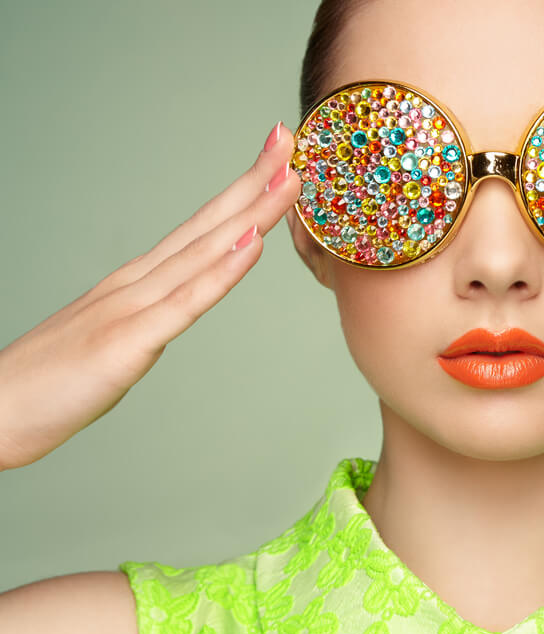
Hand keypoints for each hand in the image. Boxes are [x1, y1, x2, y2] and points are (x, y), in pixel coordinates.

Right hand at [0, 123, 300, 470]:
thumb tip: (177, 310)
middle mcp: (136, 283)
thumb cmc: (53, 383)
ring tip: (288, 177)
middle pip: (208, 225)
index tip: (272, 158)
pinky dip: (222, 270)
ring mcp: (131, 307)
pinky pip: (185, 302)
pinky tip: (252, 242)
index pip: (200, 228)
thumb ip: (149, 320)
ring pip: (205, 251)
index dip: (239, 192)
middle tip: (290, 140)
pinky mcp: (127, 342)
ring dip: (251, 212)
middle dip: (254, 182)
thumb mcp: (116, 341)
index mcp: (137, 282)